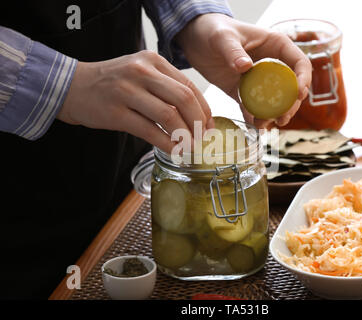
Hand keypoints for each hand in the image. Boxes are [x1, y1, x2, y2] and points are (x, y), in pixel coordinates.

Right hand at [57, 50, 211, 152]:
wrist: (72, 86)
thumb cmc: (112, 82)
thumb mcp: (141, 72)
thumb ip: (166, 87)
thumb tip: (196, 116)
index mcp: (153, 61)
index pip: (189, 86)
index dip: (204, 110)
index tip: (210, 126)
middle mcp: (142, 72)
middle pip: (183, 99)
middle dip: (198, 123)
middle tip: (202, 139)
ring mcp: (127, 91)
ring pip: (168, 115)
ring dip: (184, 136)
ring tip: (189, 147)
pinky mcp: (116, 112)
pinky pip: (149, 131)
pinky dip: (166, 143)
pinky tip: (172, 150)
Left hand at [176, 13, 311, 127]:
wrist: (194, 39)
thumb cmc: (212, 29)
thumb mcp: (223, 38)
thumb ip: (233, 52)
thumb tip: (246, 67)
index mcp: (275, 46)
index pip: (300, 63)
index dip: (304, 79)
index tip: (299, 95)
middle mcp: (271, 64)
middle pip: (291, 87)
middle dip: (289, 106)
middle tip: (281, 119)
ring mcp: (258, 79)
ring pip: (274, 101)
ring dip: (273, 115)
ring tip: (264, 126)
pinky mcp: (243, 91)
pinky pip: (252, 107)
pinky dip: (253, 118)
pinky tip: (252, 128)